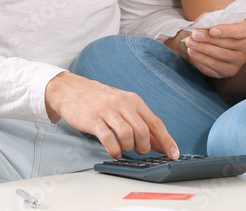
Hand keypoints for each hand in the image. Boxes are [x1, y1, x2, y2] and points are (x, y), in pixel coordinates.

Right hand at [44, 71, 177, 159]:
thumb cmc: (100, 101)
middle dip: (144, 147)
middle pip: (143, 131)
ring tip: (124, 150)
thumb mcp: (123, 106)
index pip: (156, 122)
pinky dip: (114, 150)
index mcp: (134, 101)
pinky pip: (109, 139)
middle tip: (138, 151)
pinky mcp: (93, 120)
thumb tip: (158, 143)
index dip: (166, 140)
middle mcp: (123, 104)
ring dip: (129, 148)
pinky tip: (114, 152)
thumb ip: (140, 122)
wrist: (72, 90)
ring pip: (128, 135)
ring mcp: (108, 111)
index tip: (173, 154)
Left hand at [175, 21, 245, 77]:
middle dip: (209, 39)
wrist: (211, 40)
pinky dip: (202, 58)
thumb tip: (202, 26)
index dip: (227, 31)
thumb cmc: (215, 26)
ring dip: (204, 48)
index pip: (241, 31)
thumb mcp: (214, 19)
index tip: (212, 30)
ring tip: (190, 42)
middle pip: (229, 43)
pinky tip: (192, 52)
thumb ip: (210, 20)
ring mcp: (240, 60)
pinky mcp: (230, 70)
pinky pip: (216, 65)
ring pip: (222, 54)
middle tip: (194, 34)